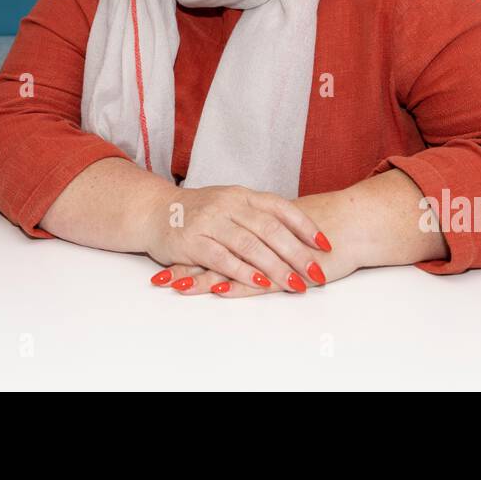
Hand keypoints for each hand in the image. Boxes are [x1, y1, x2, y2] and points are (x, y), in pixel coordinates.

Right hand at [142, 183, 332, 294]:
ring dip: (275, 267)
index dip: (305, 226)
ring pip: (250, 245)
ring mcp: (210, 221)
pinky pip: (223, 258)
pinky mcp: (193, 241)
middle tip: (317, 272)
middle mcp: (228, 204)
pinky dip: (244, 272)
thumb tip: (298, 232)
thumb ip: (258, 215)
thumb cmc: (199, 212)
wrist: (154, 211)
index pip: (280, 208)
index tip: (325, 244)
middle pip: (270, 229)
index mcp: (242, 195)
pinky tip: (261, 284)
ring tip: (295, 283)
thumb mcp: (231, 204)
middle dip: (296, 253)